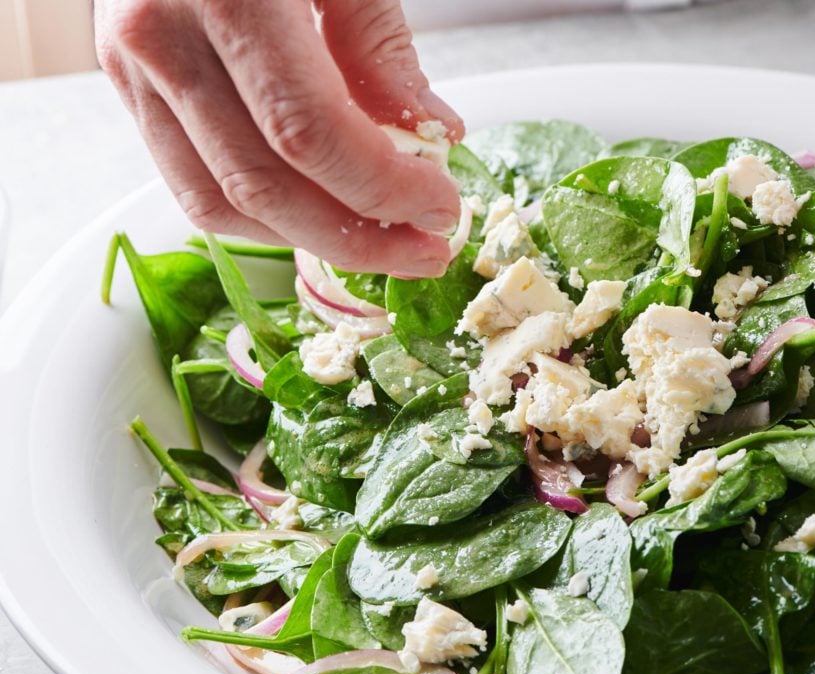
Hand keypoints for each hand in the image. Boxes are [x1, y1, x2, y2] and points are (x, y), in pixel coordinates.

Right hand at [95, 0, 463, 275]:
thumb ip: (379, 43)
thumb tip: (431, 134)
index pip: (308, 133)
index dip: (382, 188)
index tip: (441, 207)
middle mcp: (162, 38)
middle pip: (263, 185)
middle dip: (356, 237)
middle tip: (425, 249)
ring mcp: (133, 65)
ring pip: (217, 201)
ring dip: (309, 240)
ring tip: (383, 243)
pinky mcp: (126, 83)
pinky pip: (190, 180)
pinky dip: (261, 214)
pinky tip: (321, 215)